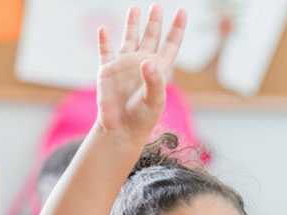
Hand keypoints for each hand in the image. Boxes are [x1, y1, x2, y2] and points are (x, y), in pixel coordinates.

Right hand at [95, 4, 186, 139]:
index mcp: (158, 68)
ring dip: (131, 24)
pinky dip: (104, 40)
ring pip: (129, 38)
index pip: (170, 44)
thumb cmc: (142, 117)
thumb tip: (148, 60)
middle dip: (154, 21)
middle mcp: (142, 63)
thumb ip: (154, 80)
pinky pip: (105, 51)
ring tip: (135, 8)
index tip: (182, 11)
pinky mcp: (107, 71)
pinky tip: (104, 29)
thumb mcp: (153, 100)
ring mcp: (124, 65)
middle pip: (151, 36)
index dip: (177, 28)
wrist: (120, 129)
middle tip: (158, 5)